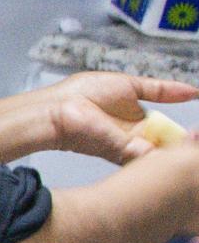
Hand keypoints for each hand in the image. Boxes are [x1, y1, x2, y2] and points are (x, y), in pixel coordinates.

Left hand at [47, 73, 198, 162]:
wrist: (57, 109)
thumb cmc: (85, 93)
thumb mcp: (129, 85)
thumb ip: (160, 90)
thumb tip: (193, 90)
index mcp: (136, 120)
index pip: (165, 130)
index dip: (180, 131)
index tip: (195, 133)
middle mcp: (135, 136)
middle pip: (166, 143)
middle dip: (183, 143)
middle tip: (194, 140)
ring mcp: (130, 147)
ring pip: (161, 152)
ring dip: (177, 148)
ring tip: (190, 146)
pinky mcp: (125, 154)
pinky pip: (151, 157)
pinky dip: (166, 153)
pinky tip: (181, 151)